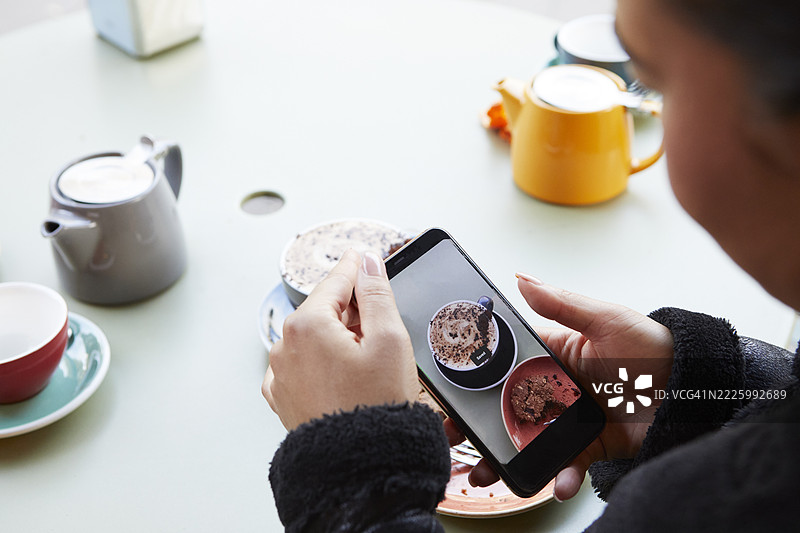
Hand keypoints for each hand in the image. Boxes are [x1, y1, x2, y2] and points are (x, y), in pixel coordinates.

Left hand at [262, 249, 418, 430]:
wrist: (361, 466)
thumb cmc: (376, 407)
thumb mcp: (389, 339)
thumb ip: (376, 293)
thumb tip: (366, 263)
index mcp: (307, 325)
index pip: (335, 282)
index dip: (355, 268)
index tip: (361, 255)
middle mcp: (284, 346)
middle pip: (323, 310)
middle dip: (351, 311)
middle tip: (380, 325)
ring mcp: (281, 375)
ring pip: (314, 339)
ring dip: (338, 338)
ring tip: (369, 361)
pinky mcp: (285, 399)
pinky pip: (305, 366)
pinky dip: (324, 362)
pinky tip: (347, 376)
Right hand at [453, 274, 673, 500]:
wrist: (695, 391)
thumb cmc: (653, 345)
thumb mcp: (606, 318)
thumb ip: (561, 302)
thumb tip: (520, 278)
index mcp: (554, 355)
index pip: (505, 363)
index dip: (476, 376)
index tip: (450, 389)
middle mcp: (556, 388)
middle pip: (506, 407)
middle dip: (479, 424)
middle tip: (454, 436)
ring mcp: (570, 420)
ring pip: (527, 440)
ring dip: (506, 457)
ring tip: (486, 473)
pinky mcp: (590, 447)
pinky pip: (567, 464)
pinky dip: (559, 477)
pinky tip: (557, 483)